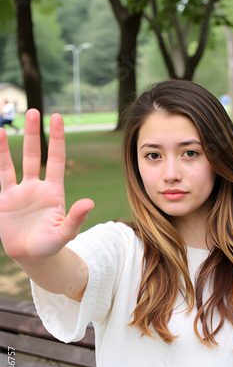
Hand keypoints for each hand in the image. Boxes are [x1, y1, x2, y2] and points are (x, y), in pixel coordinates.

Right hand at [0, 109, 93, 259]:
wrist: (32, 256)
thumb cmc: (51, 244)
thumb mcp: (65, 232)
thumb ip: (75, 218)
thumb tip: (89, 202)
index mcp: (55, 191)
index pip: (56, 160)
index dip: (57, 140)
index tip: (58, 119)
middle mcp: (38, 186)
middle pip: (37, 155)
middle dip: (37, 134)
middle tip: (36, 111)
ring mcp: (21, 191)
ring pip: (18, 161)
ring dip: (17, 142)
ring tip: (12, 122)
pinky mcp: (6, 198)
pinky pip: (2, 174)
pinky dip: (0, 157)